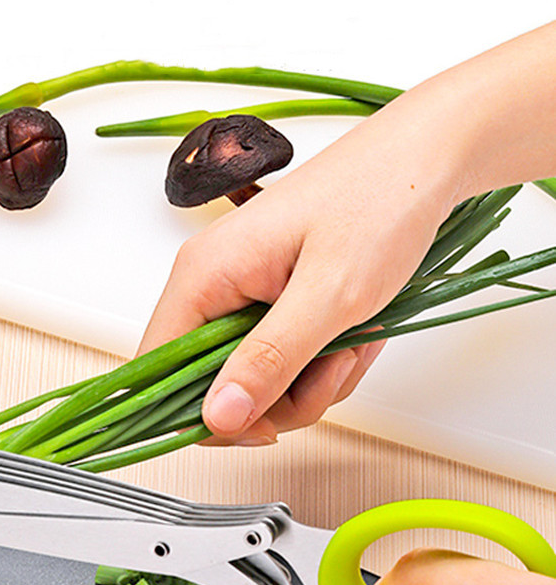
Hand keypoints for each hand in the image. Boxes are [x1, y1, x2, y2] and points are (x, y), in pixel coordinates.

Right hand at [138, 96, 462, 443]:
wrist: (426, 160)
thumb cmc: (380, 202)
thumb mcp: (328, 295)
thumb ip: (268, 360)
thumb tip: (217, 417)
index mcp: (203, 275)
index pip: (158, 369)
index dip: (201, 413)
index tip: (262, 425)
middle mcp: (211, 285)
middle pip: (213, 384)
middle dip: (279, 396)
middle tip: (329, 371)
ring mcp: (242, 292)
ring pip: (255, 379)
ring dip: (311, 380)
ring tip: (351, 341)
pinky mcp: (271, 299)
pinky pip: (282, 359)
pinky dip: (322, 362)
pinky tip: (353, 333)